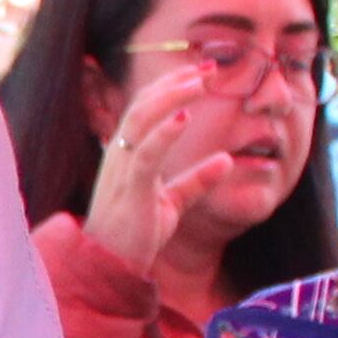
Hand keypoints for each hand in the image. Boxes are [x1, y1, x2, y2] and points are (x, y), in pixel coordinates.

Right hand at [78, 59, 251, 286]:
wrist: (109, 269)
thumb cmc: (134, 237)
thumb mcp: (172, 204)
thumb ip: (197, 181)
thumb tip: (227, 161)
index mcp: (126, 156)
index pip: (146, 109)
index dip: (173, 87)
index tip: (204, 73)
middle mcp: (119, 156)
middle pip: (142, 105)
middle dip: (175, 82)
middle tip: (209, 68)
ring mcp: (121, 171)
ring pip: (140, 120)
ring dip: (170, 96)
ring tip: (199, 81)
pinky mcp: (129, 191)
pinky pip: (144, 155)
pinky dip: (164, 133)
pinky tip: (184, 117)